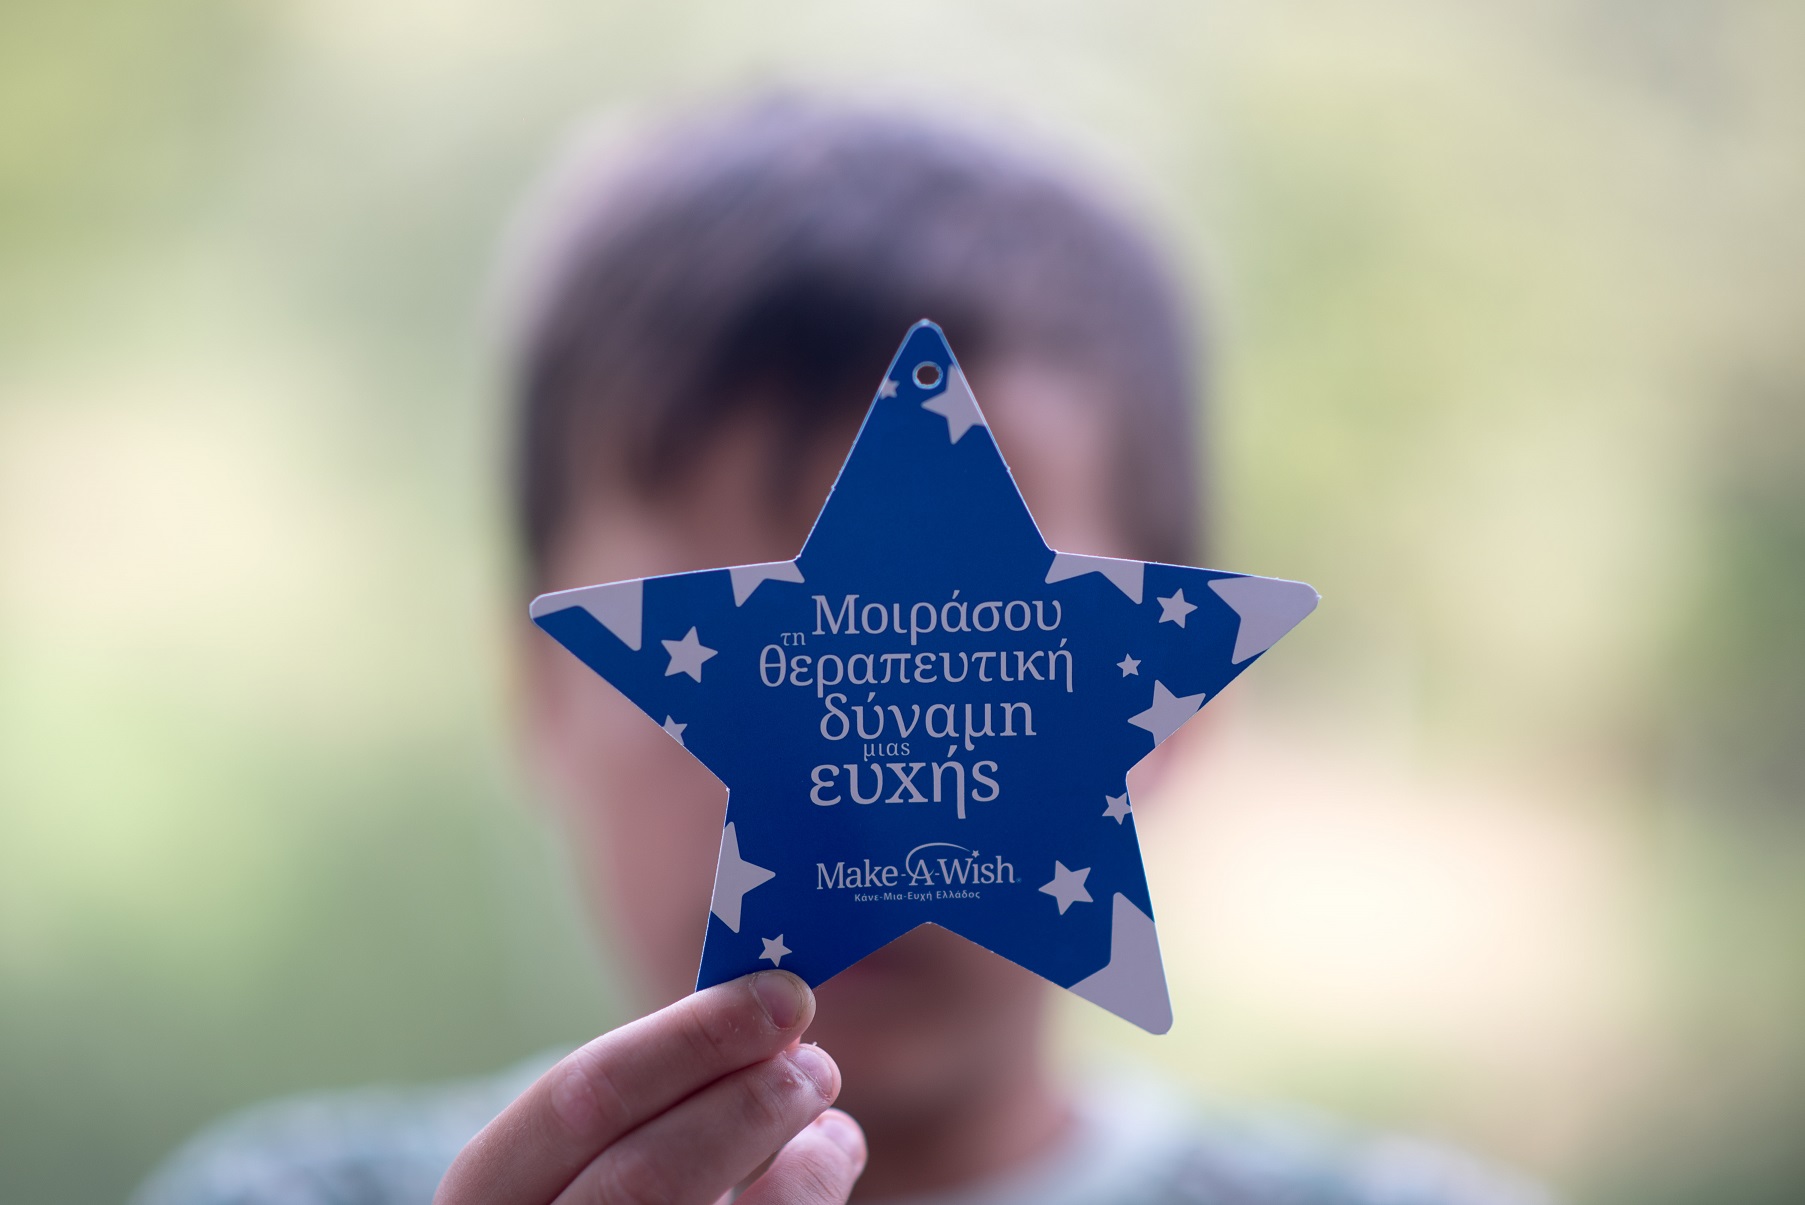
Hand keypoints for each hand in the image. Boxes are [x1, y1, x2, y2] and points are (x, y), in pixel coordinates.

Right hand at [435, 971, 864, 1204]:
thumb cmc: (597, 1194)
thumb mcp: (583, 1153)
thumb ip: (649, 1098)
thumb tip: (767, 1019)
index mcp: (487, 1196)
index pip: (580, 1099)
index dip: (689, 1037)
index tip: (783, 993)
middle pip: (645, 1175)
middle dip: (747, 1102)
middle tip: (818, 1062)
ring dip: (795, 1166)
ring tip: (829, 1118)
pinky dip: (808, 1197)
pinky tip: (827, 1162)